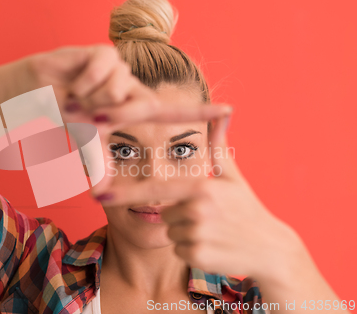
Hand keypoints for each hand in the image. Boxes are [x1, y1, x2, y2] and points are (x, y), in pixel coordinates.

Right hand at [22, 44, 233, 191]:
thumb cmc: (64, 115)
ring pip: (120, 88)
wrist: (35, 91)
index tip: (229, 111)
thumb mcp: (85, 143)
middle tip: (86, 115)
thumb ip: (98, 163)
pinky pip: (103, 68)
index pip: (172, 114)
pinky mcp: (103, 52)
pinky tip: (73, 84)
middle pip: (143, 105)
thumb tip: (102, 194)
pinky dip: (85, 81)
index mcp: (133, 109)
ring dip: (92, 99)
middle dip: (115, 115)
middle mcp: (132, 88)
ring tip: (75, 97)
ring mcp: (120, 69)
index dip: (200, 113)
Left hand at [94, 114, 301, 278]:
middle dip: (179, 215)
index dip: (126, 191)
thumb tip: (223, 112)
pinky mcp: (197, 257)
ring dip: (185, 233)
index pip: (155, 189)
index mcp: (200, 186)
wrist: (271, 249)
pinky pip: (178, 250)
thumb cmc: (248, 209)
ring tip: (213, 231)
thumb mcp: (233, 177)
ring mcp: (196, 234)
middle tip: (208, 217)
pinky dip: (191, 250)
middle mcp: (196, 209)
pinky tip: (213, 246)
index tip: (98, 194)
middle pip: (163, 212)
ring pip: (169, 232)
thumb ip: (219, 145)